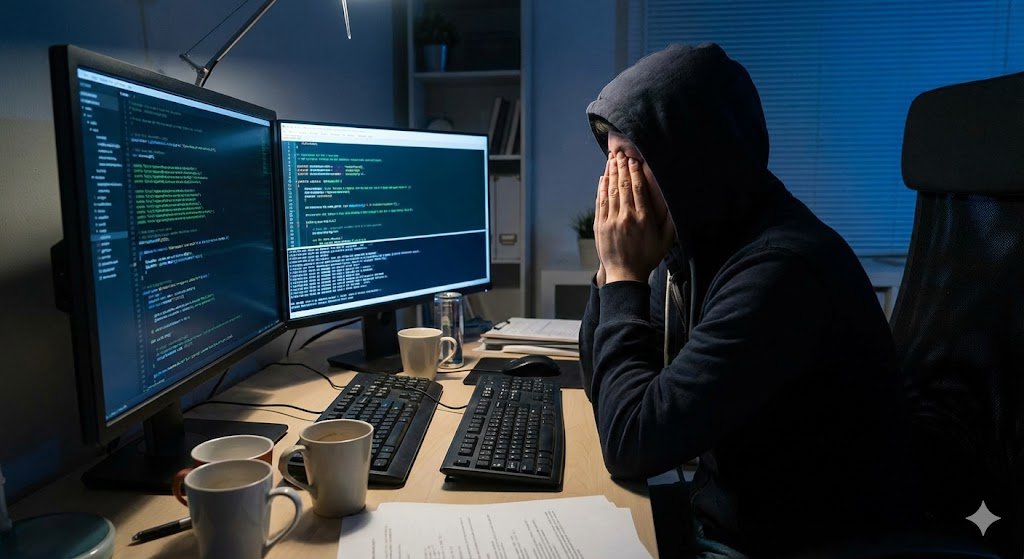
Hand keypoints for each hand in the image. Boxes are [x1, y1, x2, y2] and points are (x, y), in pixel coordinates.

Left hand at [595, 151, 673, 283]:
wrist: (625, 275)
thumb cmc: (648, 257)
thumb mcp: (665, 240)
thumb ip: (669, 219)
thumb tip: (671, 201)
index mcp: (643, 218)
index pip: (638, 188)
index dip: (635, 171)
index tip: (634, 159)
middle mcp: (626, 216)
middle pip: (623, 185)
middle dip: (621, 166)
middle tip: (621, 152)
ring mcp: (611, 220)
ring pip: (610, 191)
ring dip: (611, 173)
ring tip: (612, 159)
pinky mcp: (601, 225)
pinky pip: (601, 202)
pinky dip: (602, 188)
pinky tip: (603, 177)